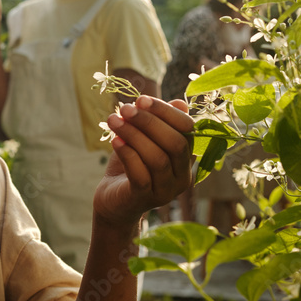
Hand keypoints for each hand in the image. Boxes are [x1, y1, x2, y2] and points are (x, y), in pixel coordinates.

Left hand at [94, 96, 193, 227]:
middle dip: (150, 122)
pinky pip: (140, 174)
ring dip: (134, 135)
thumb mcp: (144, 140)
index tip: (142, 99)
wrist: (113, 201)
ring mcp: (166, 191)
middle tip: (125, 108)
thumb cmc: (131, 165)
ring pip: (158, 158)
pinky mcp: (145, 199)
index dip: (166, 112)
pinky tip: (114, 140)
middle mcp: (183, 177)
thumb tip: (178, 102)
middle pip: (176, 144)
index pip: (187, 130)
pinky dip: (127, 153)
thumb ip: (159, 123)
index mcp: (187, 158)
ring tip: (114, 120)